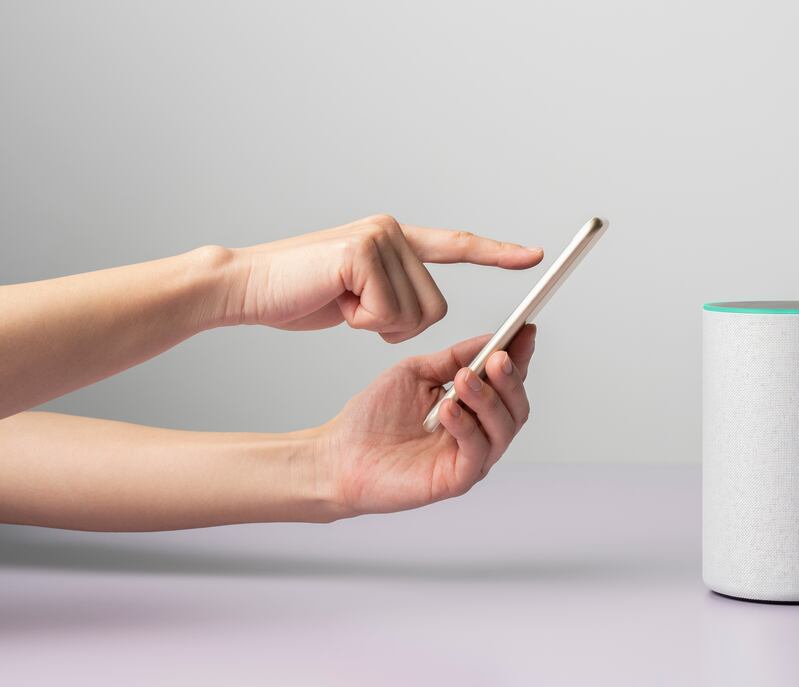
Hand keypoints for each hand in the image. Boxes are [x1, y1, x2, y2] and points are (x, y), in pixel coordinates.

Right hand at [225, 214, 542, 342]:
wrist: (246, 285)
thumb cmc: (299, 294)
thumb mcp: (358, 297)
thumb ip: (393, 295)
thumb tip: (420, 314)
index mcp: (396, 239)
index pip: (457, 245)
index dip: (497, 253)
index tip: (535, 257)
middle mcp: (394, 231)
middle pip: (436, 307)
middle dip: (398, 326)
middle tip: (355, 311)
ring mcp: (380, 236)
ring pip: (416, 314)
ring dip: (378, 325)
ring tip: (341, 302)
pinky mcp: (364, 252)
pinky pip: (389, 313)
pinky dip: (362, 321)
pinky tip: (334, 301)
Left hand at [318, 325, 536, 515]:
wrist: (340, 455)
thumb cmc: (375, 417)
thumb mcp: (417, 372)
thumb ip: (454, 358)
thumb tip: (491, 339)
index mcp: (472, 406)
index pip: (507, 382)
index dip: (520, 357)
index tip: (525, 331)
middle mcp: (479, 432)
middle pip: (516, 407)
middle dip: (510, 380)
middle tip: (496, 358)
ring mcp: (470, 458)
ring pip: (503, 429)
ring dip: (488, 399)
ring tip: (463, 380)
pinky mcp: (457, 479)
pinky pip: (477, 452)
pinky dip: (467, 427)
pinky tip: (447, 409)